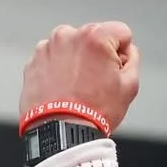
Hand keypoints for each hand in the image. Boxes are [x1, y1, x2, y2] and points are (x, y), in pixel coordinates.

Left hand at [20, 23, 140, 132]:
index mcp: (95, 35)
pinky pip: (52, 60)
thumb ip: (133, 60)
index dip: (123, 54)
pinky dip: (58, 71)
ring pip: (71, 48)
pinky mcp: (33, 62)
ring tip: (78, 89)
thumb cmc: (95, 112)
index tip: (115, 72)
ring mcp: (47, 47)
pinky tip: (63, 91)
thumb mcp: (130, 86)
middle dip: (97, 56)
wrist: (60, 133)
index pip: (121, 32)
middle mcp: (68, 35)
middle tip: (96, 84)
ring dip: (76, 62)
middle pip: (94, 38)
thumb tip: (127, 52)